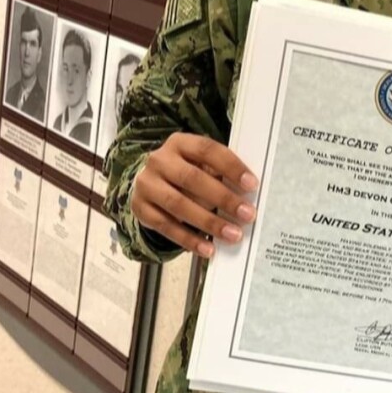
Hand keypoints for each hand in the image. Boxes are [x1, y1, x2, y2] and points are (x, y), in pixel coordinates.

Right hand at [131, 133, 257, 258]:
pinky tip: (209, 249)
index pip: (207, 149)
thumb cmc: (186, 173)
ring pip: (178, 204)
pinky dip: (189, 239)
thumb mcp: (201, 164)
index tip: (252, 184)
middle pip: (192, 178)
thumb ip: (221, 173)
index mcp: (179, 143)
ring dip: (208, 222)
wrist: (149, 184)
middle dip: (223, 198)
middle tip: (247, 214)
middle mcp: (159, 160)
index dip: (230, 166)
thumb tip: (248, 196)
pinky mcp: (140, 208)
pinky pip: (166, 226)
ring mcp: (146, 184)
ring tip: (233, 235)